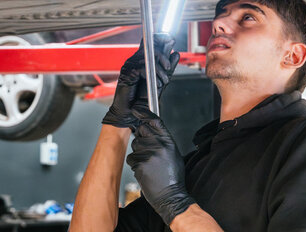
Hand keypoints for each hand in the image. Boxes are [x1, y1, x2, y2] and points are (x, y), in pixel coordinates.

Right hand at [102, 35, 178, 129]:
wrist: (132, 112)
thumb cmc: (143, 98)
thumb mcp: (161, 80)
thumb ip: (168, 68)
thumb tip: (176, 53)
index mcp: (142, 60)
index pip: (150, 42)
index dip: (160, 37)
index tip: (171, 39)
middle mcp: (134, 60)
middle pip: (149, 47)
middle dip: (162, 54)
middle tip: (168, 66)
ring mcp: (130, 65)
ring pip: (147, 59)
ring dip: (159, 70)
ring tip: (163, 81)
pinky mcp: (127, 73)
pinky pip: (142, 68)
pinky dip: (152, 76)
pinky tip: (156, 83)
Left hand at [126, 106, 194, 224]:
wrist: (170, 195)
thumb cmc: (173, 176)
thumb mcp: (174, 154)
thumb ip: (163, 140)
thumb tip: (151, 129)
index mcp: (169, 142)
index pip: (154, 121)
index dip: (144, 113)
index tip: (136, 109)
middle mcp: (159, 145)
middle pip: (141, 130)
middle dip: (141, 137)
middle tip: (147, 150)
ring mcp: (148, 154)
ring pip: (135, 145)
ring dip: (138, 152)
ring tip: (149, 164)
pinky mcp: (139, 164)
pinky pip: (131, 158)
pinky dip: (135, 163)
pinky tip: (145, 170)